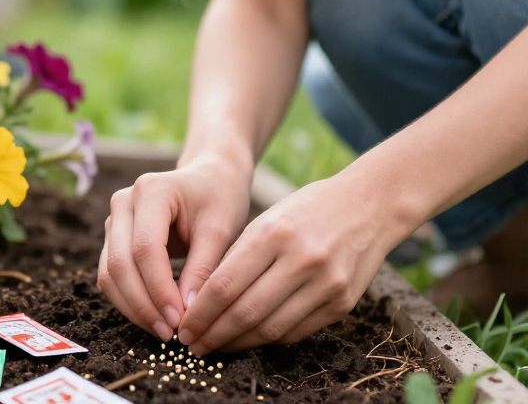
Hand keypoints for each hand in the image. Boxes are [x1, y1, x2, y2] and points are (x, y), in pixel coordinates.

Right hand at [97, 158, 251, 340]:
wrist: (209, 179)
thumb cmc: (219, 199)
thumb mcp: (221, 229)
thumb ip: (203, 269)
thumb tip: (188, 313)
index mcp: (151, 191)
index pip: (145, 248)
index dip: (159, 288)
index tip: (181, 319)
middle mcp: (123, 203)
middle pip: (119, 264)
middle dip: (143, 304)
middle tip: (170, 333)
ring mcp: (114, 220)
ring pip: (109, 274)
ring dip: (133, 307)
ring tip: (163, 330)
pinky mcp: (113, 238)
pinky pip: (111, 276)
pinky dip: (129, 300)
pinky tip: (154, 317)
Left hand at [178, 174, 411, 355]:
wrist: (369, 206)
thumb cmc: (306, 211)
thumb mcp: (266, 220)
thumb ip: (236, 258)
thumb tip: (201, 302)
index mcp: (274, 234)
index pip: (225, 285)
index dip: (200, 313)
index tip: (184, 327)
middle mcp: (302, 260)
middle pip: (245, 312)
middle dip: (213, 334)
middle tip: (193, 345)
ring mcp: (326, 284)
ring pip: (270, 329)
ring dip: (238, 343)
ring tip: (216, 346)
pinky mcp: (342, 303)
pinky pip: (296, 332)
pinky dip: (267, 339)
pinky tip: (249, 339)